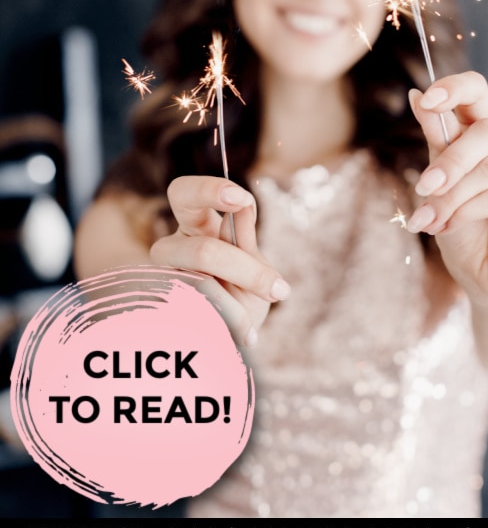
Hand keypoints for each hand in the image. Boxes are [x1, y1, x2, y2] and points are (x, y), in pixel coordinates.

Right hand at [149, 176, 289, 346]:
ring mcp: (166, 284)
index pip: (183, 193)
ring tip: (260, 324)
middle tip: (280, 289)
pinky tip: (246, 335)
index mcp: (193, 225)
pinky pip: (205, 320)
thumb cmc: (245, 293)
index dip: (208, 190)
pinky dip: (234, 327)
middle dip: (246, 271)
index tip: (242, 199)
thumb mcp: (254, 265)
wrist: (234, 337)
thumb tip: (243, 206)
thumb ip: (245, 239)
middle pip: (201, 252)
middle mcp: (173, 250)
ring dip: (242, 311)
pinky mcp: (166, 315)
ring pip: (205, 292)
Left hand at [406, 72, 487, 307]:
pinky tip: (446, 227)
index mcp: (480, 131)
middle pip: (487, 129)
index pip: (476, 90)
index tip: (427, 100)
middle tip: (422, 186)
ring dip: (450, 196)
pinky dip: (464, 211)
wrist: (478, 273)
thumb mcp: (437, 180)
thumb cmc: (457, 223)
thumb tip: (416, 95)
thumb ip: (435, 140)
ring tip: (427, 220)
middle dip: (450, 160)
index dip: (454, 88)